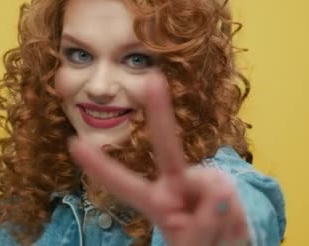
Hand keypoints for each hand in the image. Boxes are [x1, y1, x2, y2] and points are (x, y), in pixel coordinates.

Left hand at [68, 73, 249, 245]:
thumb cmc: (202, 245)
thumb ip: (201, 228)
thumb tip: (219, 194)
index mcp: (157, 202)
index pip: (125, 185)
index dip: (100, 167)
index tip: (75, 144)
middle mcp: (176, 184)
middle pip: (168, 149)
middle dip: (162, 114)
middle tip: (153, 80)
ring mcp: (202, 181)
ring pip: (213, 193)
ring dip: (221, 220)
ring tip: (220, 233)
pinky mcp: (223, 183)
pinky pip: (229, 198)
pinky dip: (233, 217)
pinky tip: (231, 223)